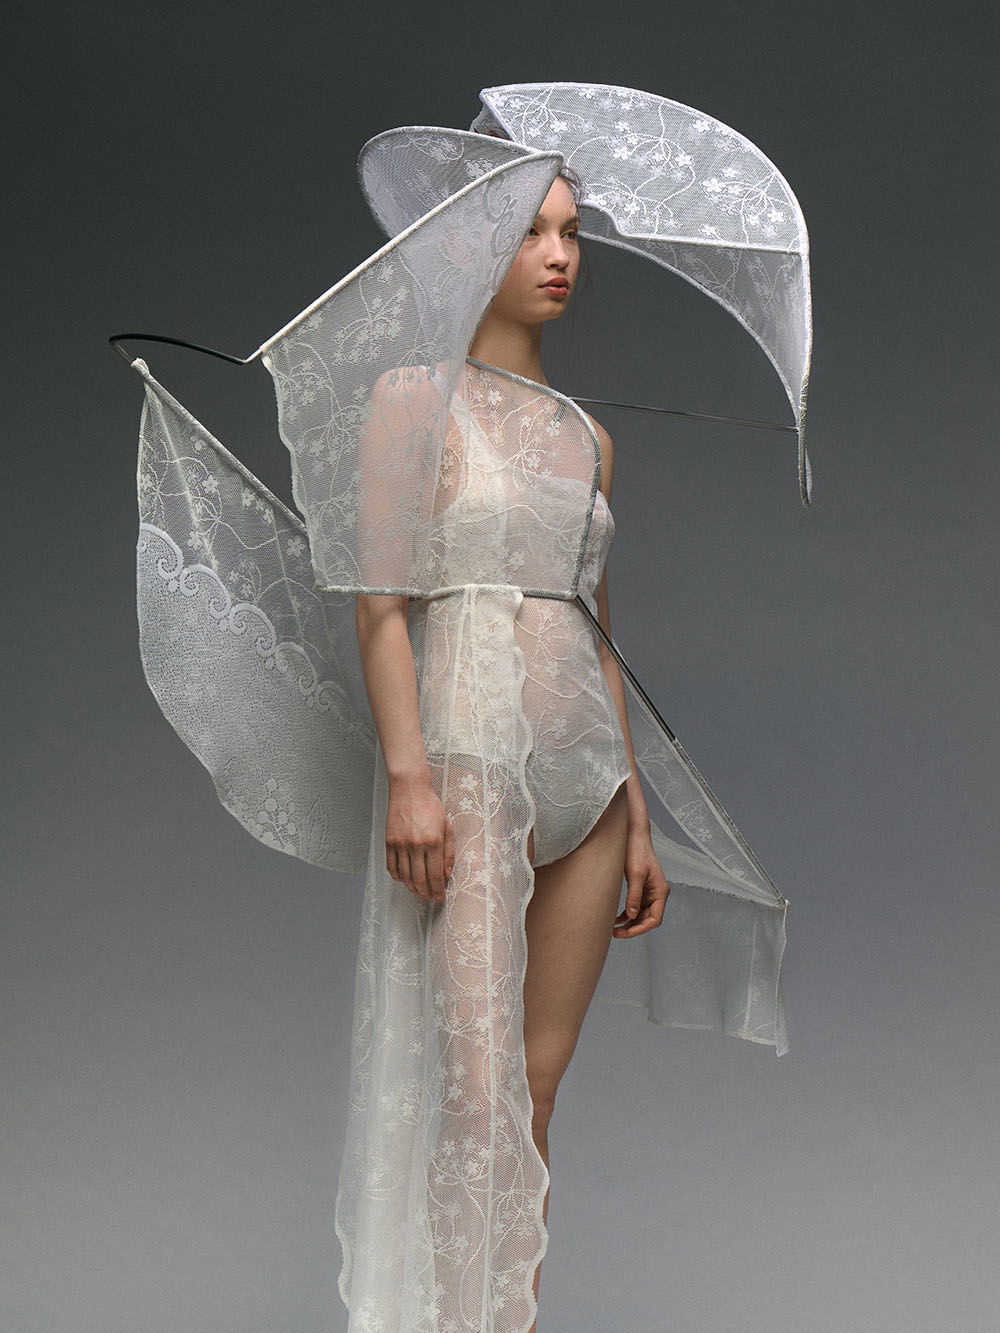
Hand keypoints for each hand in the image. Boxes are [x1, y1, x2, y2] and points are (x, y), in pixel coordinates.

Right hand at [385, 775, 454, 902]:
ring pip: (405, 877)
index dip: (439, 891)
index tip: (441, 898)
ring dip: (412, 888)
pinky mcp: (389, 842)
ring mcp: (400, 844)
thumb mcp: (447, 827)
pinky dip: (397, 877)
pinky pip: (391, 867)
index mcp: (434, 842)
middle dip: (426, 893)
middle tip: (430, 898)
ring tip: (419, 891)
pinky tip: (404, 879)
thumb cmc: (431, 806)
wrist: (409, 789)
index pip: (436, 876)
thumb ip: (448, 853)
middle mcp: (416, 845)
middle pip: (420, 880)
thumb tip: (447, 875)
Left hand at [613, 826, 668, 937]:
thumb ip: (634, 895)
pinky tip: (615, 919)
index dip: (641, 928)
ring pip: (640, 915)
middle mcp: (657, 893)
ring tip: (613, 930)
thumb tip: (632, 916)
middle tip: (615, 934)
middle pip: (648, 919)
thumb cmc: (636, 851)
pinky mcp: (640, 888)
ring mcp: (649, 892)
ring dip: (629, 923)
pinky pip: (635, 907)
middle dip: (633, 928)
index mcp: (660, 891)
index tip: (626, 932)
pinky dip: (626, 914)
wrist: (633, 834)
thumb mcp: (635, 874)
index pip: (655, 918)